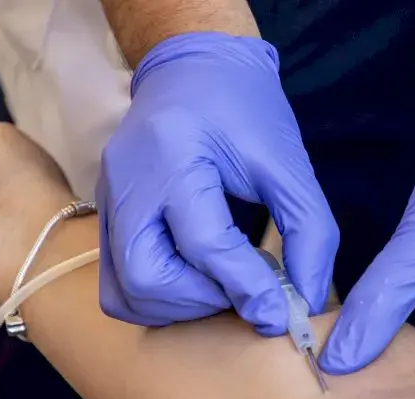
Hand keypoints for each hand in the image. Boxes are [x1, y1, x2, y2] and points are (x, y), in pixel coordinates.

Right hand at [98, 32, 338, 334]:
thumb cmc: (244, 107)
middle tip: (245, 293)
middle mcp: (126, 182)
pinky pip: (118, 285)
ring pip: (126, 293)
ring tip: (223, 288)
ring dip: (181, 309)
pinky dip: (159, 302)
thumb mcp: (289, 163)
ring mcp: (107, 204)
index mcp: (171, 154)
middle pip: (147, 279)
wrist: (193, 67)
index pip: (205, 244)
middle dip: (205, 302)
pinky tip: (197, 284)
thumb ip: (308, 233)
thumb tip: (307, 302)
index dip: (248, 288)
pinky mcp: (105, 220)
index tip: (281, 315)